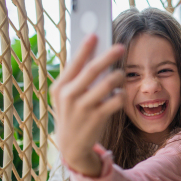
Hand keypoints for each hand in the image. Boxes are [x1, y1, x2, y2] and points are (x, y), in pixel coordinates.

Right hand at [50, 35, 124, 175]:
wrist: (71, 146)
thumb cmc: (73, 114)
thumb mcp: (66, 97)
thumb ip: (77, 79)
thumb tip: (96, 56)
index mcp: (59, 87)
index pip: (74, 63)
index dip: (85, 48)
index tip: (95, 35)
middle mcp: (69, 96)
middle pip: (92, 70)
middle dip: (108, 56)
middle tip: (120, 47)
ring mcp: (83, 108)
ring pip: (108, 84)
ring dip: (118, 77)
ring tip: (121, 75)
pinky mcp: (97, 118)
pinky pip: (116, 100)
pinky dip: (120, 95)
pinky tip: (119, 95)